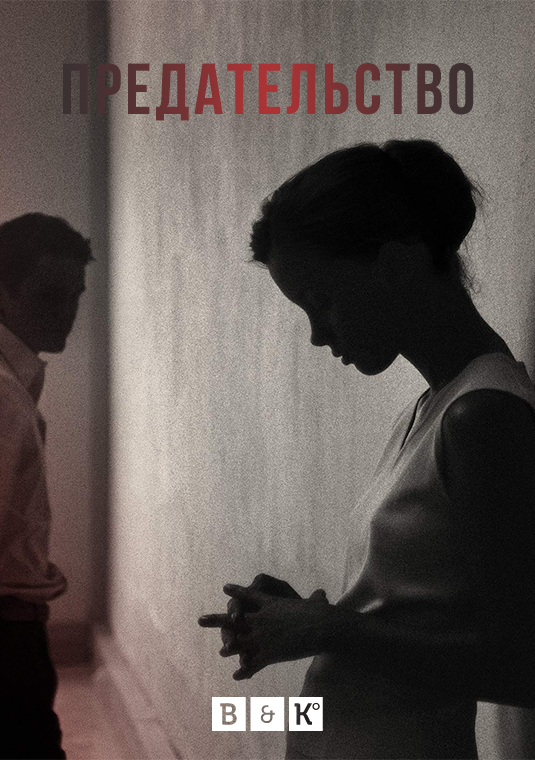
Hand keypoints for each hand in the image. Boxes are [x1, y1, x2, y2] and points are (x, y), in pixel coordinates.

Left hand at [199, 585, 330, 679]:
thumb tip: (323, 594)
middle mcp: (261, 619)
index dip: (237, 592)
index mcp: (270, 604)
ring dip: (231, 647)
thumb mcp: (316, 602)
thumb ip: (316, 599)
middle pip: (234, 618)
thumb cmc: (322, 612)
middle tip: (200, 620)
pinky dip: (246, 670)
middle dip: (216, 620)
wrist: (322, 626)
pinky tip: (237, 676)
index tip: (225, 588)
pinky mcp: (269, 653)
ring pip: (239, 642)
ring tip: (222, 651)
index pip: (249, 595)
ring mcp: (263, 637)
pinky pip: (253, 664)